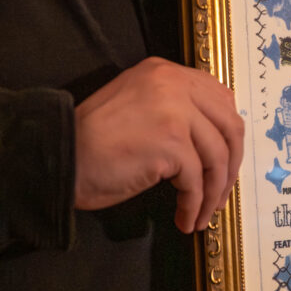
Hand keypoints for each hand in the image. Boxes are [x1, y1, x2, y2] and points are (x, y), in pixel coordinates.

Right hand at [73, 57, 243, 233]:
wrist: (60, 157)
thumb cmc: (92, 140)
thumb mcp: (137, 105)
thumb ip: (172, 108)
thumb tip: (212, 138)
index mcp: (165, 72)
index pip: (220, 98)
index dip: (229, 134)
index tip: (226, 161)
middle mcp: (173, 84)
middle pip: (229, 126)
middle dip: (231, 165)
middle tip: (221, 193)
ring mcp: (174, 111)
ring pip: (216, 157)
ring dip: (213, 193)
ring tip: (202, 214)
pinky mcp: (171, 143)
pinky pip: (196, 181)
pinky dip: (194, 205)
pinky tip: (185, 219)